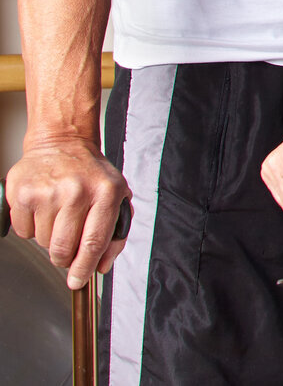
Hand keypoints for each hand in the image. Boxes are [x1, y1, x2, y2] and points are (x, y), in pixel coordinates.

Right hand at [5, 136, 131, 288]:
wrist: (63, 144)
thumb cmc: (91, 175)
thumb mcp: (116, 197)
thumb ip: (115, 234)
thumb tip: (102, 266)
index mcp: (106, 192)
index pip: (94, 242)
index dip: (84, 268)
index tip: (78, 281)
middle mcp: (77, 191)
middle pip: (64, 248)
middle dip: (64, 258)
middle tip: (66, 248)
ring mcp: (48, 192)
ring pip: (43, 242)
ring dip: (49, 238)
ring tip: (58, 215)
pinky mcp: (23, 193)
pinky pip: (24, 232)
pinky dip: (31, 228)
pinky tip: (42, 209)